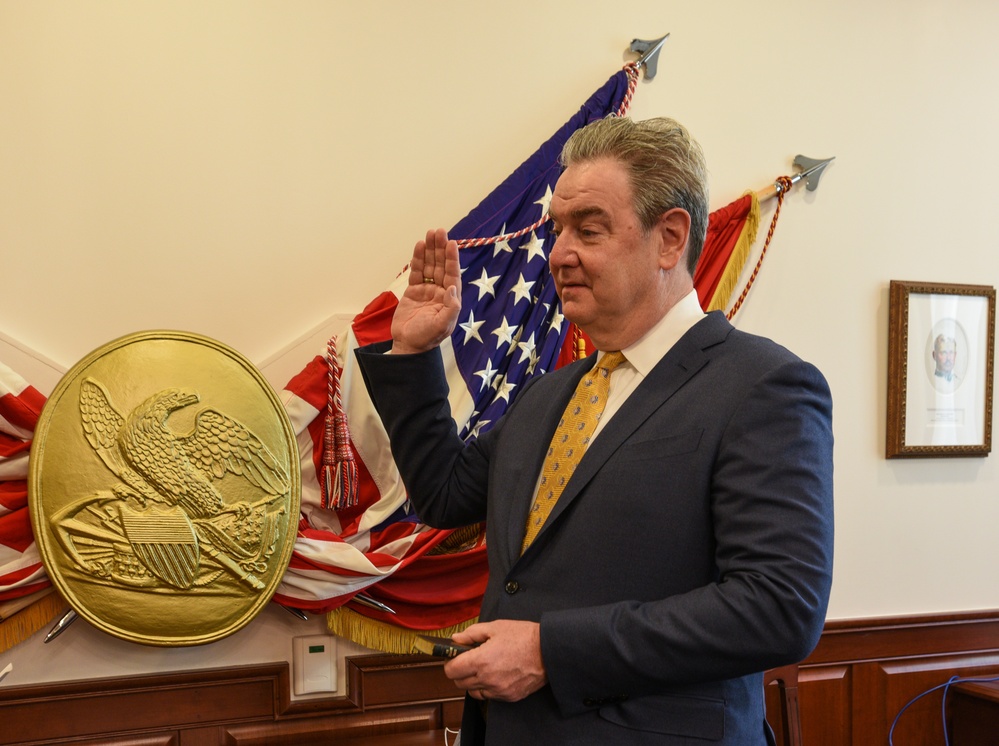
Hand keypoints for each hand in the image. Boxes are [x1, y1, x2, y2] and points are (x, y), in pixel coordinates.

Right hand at [390, 228, 460, 354]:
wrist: (408, 345)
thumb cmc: (427, 338)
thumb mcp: (442, 326)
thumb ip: (451, 308)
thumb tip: (452, 288)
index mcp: (450, 298)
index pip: (452, 274)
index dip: (452, 259)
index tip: (451, 243)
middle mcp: (440, 291)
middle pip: (441, 265)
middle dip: (440, 249)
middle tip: (439, 231)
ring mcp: (427, 289)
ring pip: (429, 266)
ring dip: (430, 250)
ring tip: (430, 233)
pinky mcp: (413, 290)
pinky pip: (417, 271)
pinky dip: (418, 259)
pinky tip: (419, 246)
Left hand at [444, 619, 547, 702]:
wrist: (549, 651)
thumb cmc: (523, 636)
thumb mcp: (495, 627)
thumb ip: (471, 634)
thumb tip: (455, 639)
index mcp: (481, 660)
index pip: (451, 670)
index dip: (450, 662)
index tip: (455, 656)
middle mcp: (487, 679)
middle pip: (459, 683)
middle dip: (460, 671)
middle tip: (469, 660)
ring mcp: (498, 690)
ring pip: (473, 692)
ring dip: (472, 681)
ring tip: (483, 668)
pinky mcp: (509, 697)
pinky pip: (489, 696)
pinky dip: (487, 688)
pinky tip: (495, 675)